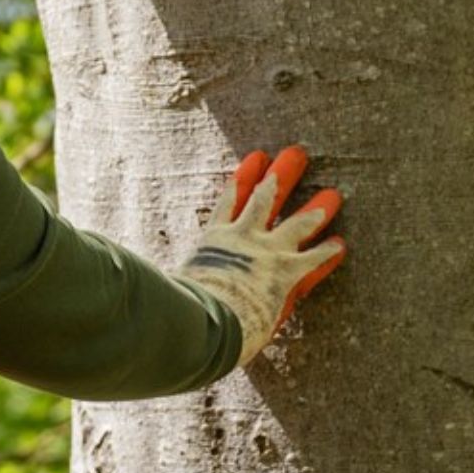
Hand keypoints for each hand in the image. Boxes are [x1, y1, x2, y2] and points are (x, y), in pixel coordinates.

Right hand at [179, 147, 346, 366]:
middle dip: (282, 175)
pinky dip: (326, 253)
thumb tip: (133, 277)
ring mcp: (265, 253)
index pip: (229, 202)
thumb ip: (168, 276)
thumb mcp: (168, 285)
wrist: (199, 318)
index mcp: (212, 241)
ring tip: (332, 193)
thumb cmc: (177, 308)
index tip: (256, 158)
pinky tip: (340, 244)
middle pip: (265, 198)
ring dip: (315, 209)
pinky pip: (312, 261)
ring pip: (296, 224)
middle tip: (297, 154)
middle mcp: (242, 239)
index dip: (243, 179)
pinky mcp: (284, 273)